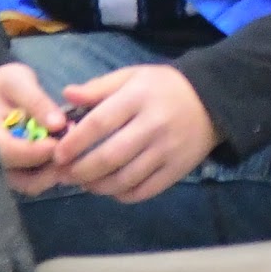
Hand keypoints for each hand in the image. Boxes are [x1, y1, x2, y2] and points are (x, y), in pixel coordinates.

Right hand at [0, 62, 69, 193]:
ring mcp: (3, 169)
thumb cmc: (3, 84)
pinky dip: (51, 173)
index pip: (8, 152)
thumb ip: (36, 101)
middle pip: (19, 178)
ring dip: (53, 172)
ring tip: (71, 152)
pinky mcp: (16, 173)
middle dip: (50, 167)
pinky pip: (34, 182)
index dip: (36, 151)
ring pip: (29, 184)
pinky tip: (65, 155)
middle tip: (73, 151)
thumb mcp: (17, 82)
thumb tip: (58, 123)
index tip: (60, 142)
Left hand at [55, 65, 219, 203]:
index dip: (75, 142)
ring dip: (98, 186)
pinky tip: (111, 189)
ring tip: (84, 183)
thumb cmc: (164, 87)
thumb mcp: (132, 76)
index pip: (100, 123)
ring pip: (126, 178)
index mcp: (138, 97)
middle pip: (111, 156)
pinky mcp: (177, 170)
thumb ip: (99, 87)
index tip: (58, 154)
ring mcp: (167, 150)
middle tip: (64, 175)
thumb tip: (67, 95)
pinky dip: (123, 195)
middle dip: (81, 170)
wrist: (211, 100)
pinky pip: (145, 190)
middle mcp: (153, 125)